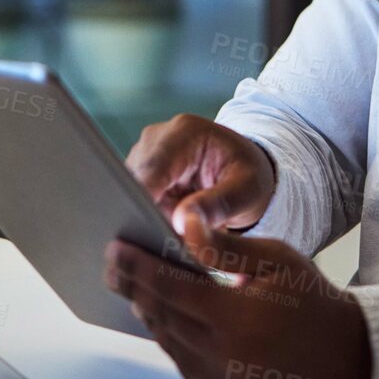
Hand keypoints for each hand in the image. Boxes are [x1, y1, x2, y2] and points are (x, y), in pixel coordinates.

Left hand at [102, 212, 372, 378]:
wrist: (345, 356)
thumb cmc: (311, 301)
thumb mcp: (276, 259)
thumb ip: (225, 246)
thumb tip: (184, 224)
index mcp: (237, 317)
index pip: (171, 287)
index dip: (138, 267)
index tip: (115, 249)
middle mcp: (223, 356)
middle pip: (161, 315)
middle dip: (134, 286)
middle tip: (115, 264)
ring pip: (168, 341)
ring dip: (150, 312)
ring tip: (136, 285)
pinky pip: (184, 364)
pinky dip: (172, 338)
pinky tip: (168, 316)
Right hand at [126, 113, 275, 231]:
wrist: (243, 167)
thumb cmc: (249, 174)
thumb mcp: (248, 189)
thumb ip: (218, 204)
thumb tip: (180, 222)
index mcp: (185, 132)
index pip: (154, 166)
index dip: (142, 196)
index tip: (142, 226)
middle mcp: (156, 139)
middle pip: (135, 182)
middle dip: (146, 215)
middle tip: (167, 246)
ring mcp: (144, 158)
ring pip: (130, 196)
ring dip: (147, 221)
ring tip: (173, 242)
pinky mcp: (140, 177)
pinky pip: (133, 204)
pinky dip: (148, 222)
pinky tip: (166, 236)